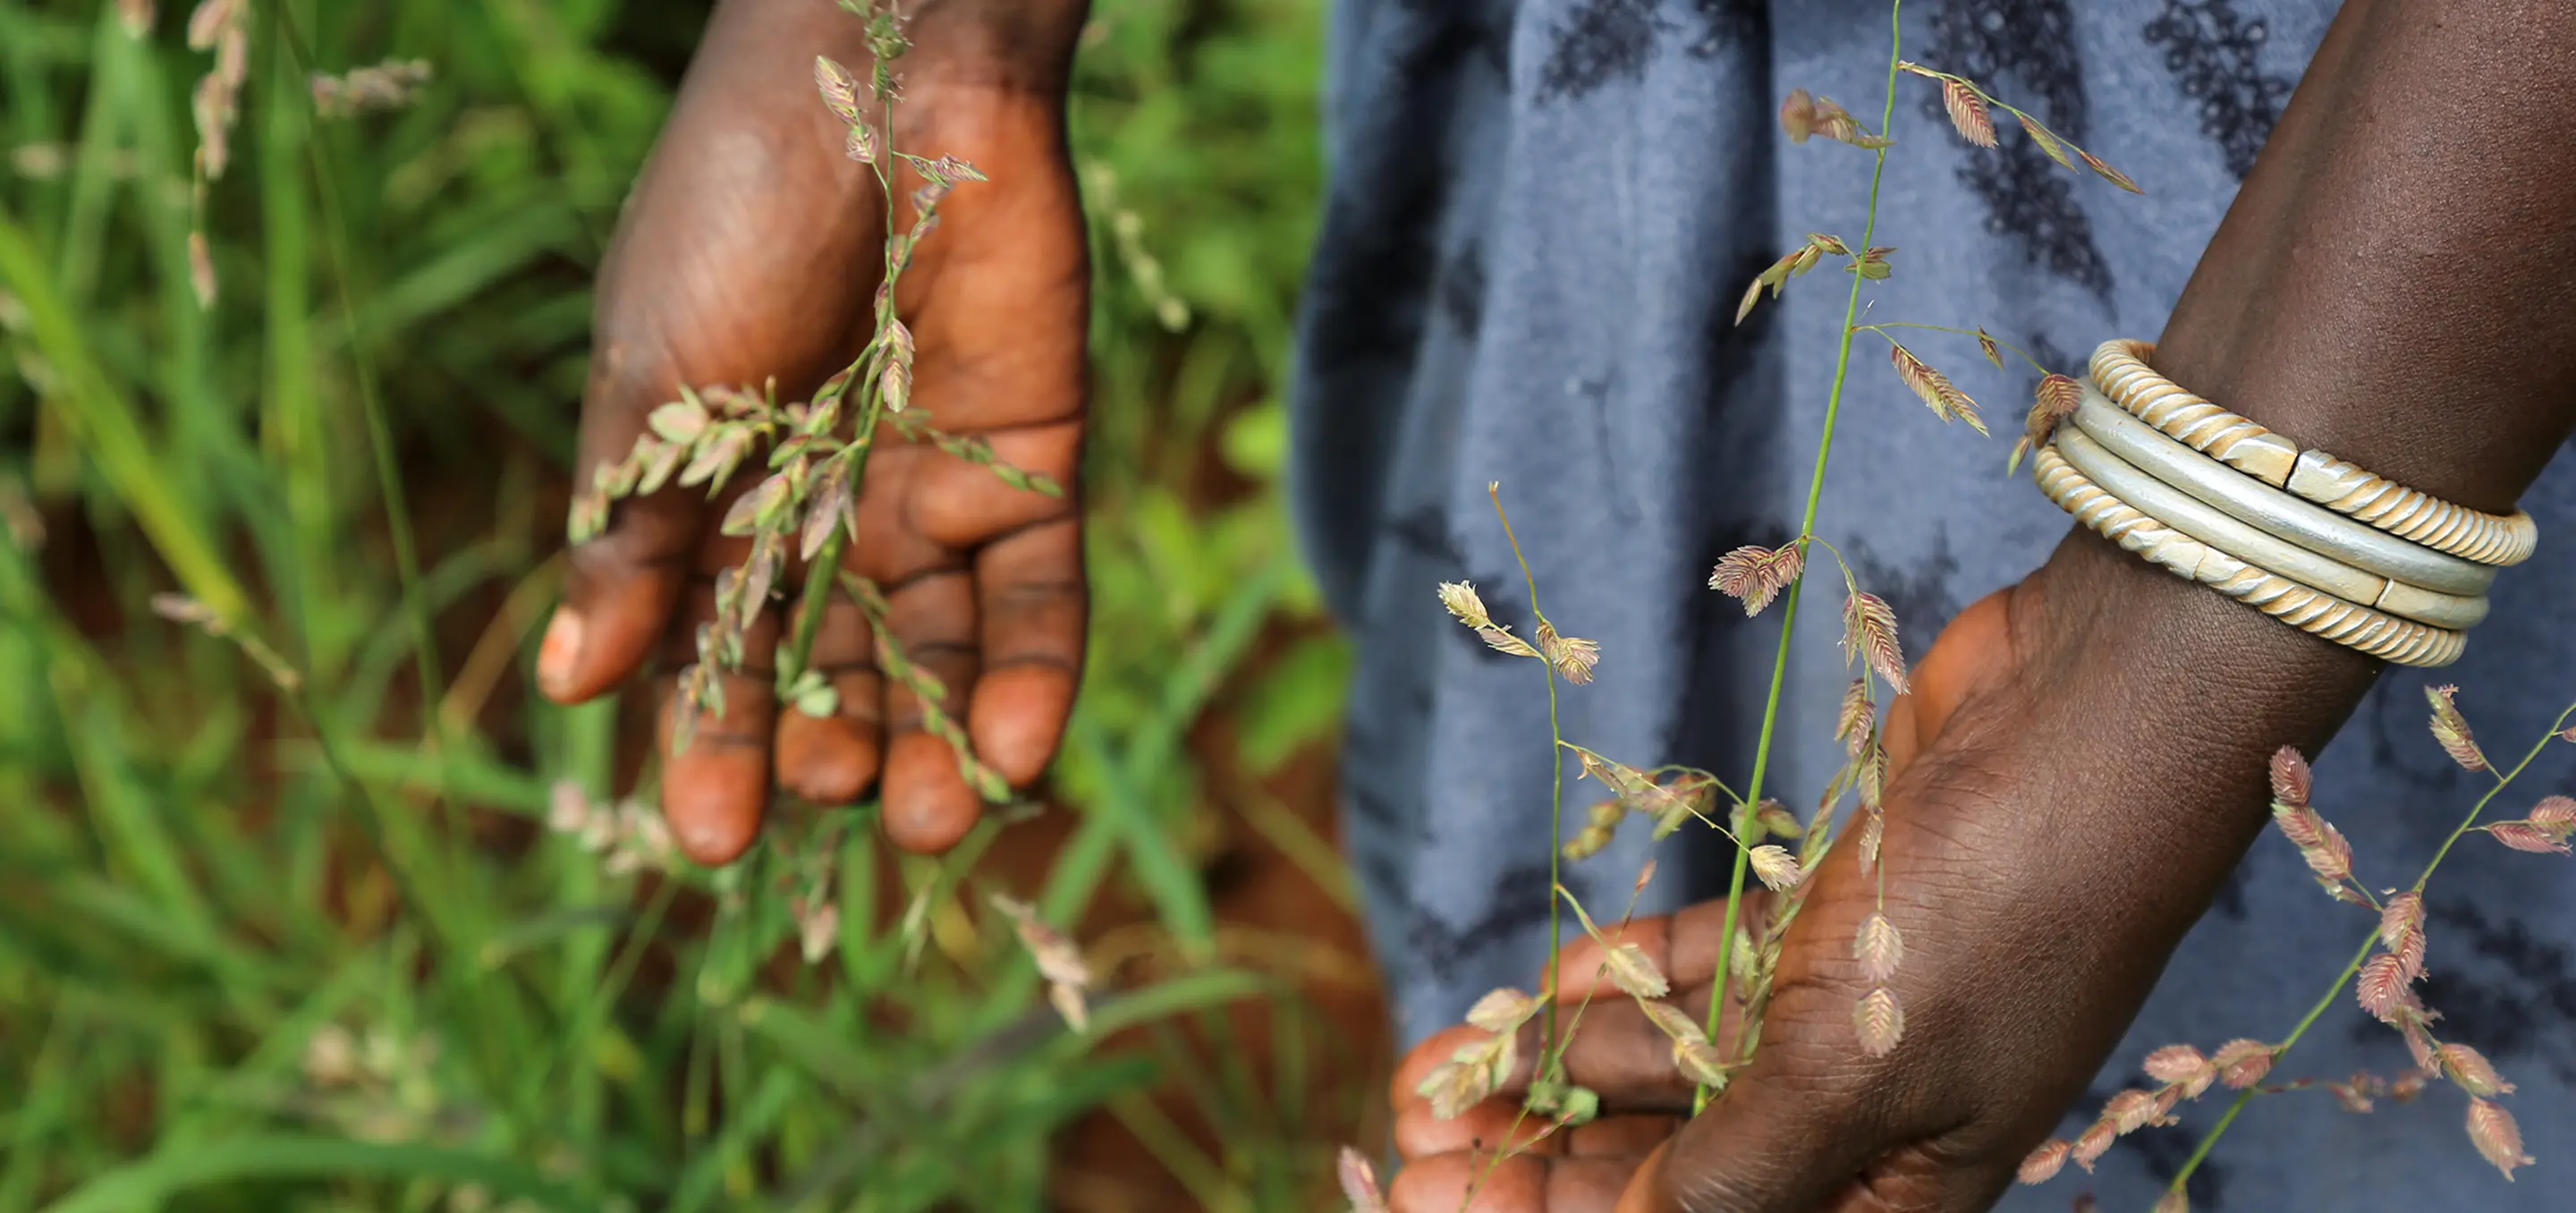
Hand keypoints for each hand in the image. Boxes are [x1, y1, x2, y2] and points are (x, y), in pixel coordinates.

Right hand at [534, 0, 1090, 861]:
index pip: (719, 650)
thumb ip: (635, 539)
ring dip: (937, 745)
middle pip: (836, 668)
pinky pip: (1039, 595)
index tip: (711, 837)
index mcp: (721, 495)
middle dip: (836, 753)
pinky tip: (1012, 756)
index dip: (716, 743)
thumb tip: (576, 687)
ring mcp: (935, 491)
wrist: (877, 84)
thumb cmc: (731, 217)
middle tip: (833, 811)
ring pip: (942, 653)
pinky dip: (1029, 676)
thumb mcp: (655, 388)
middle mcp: (830, 509)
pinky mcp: (1034, 466)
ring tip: (928, 824)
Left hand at [1390, 533, 2347, 1210]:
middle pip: (1675, 1164)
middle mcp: (1872, 1115)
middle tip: (1413, 1135)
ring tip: (1432, 1070)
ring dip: (1555, 1067)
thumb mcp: (1860, 1071)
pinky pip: (1704, 969)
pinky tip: (1542, 986)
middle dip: (1541, 1158)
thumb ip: (1740, 1176)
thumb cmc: (2004, 907)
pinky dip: (1626, 980)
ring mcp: (1850, 1007)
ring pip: (1674, 1064)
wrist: (2095, 708)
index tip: (1441, 1199)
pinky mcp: (1832, 914)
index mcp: (1899, 1192)